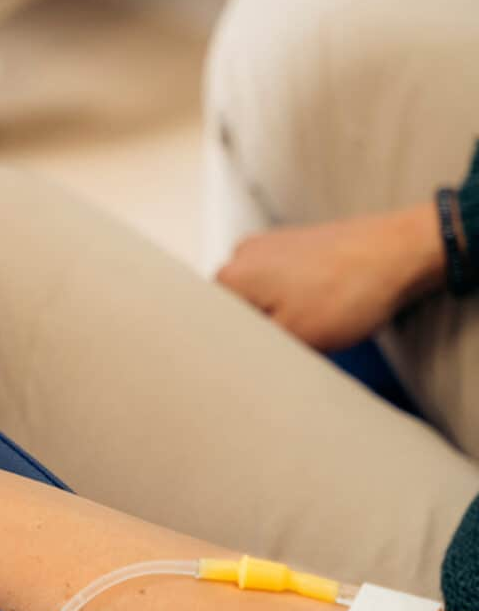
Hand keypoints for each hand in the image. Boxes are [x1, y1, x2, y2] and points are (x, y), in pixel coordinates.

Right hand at [216, 202, 444, 351]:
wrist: (400, 253)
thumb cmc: (351, 291)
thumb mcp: (294, 340)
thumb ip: (250, 352)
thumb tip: (229, 365)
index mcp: (229, 277)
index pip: (211, 327)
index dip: (235, 349)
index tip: (259, 361)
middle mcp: (240, 255)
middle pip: (234, 311)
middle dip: (258, 332)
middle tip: (292, 345)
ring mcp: (266, 246)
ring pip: (259, 298)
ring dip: (279, 316)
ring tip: (313, 325)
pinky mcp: (293, 245)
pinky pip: (279, 282)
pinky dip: (295, 299)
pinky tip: (321, 308)